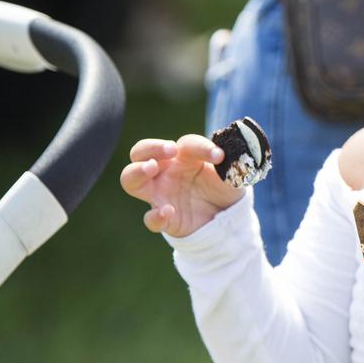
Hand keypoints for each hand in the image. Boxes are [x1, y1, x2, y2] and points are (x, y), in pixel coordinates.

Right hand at [119, 135, 243, 237]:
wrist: (227, 218)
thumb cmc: (224, 188)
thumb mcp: (232, 175)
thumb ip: (231, 165)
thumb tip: (229, 156)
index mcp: (184, 156)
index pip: (186, 144)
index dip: (201, 147)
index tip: (219, 156)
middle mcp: (166, 172)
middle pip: (140, 152)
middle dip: (151, 147)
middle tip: (170, 150)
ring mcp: (161, 194)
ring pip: (130, 180)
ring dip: (137, 172)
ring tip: (150, 168)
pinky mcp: (164, 218)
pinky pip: (150, 218)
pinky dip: (155, 216)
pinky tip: (168, 211)